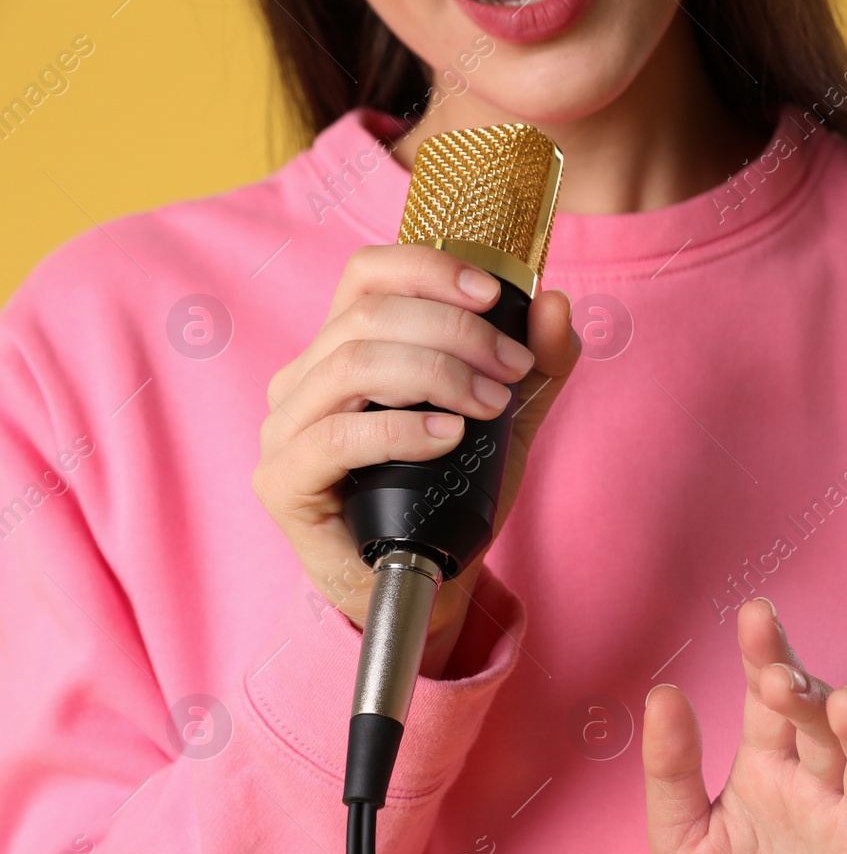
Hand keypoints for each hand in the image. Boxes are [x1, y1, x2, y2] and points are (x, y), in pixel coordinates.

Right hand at [252, 244, 580, 675]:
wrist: (429, 584)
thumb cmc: (454, 496)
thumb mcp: (509, 422)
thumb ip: (536, 367)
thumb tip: (556, 305)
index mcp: (346, 347)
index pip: (369, 274)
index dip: (429, 269)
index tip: (492, 294)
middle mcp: (305, 378)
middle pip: (369, 315)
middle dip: (455, 333)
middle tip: (511, 369)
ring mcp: (285, 428)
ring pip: (351, 364)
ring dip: (435, 373)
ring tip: (487, 404)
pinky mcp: (282, 482)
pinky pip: (333, 438)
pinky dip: (398, 429)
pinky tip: (447, 436)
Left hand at [642, 598, 846, 853]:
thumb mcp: (679, 841)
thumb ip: (672, 770)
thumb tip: (663, 691)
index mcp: (770, 767)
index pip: (772, 700)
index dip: (768, 657)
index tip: (756, 613)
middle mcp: (821, 788)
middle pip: (825, 729)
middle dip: (811, 698)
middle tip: (783, 678)